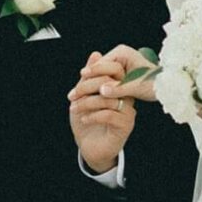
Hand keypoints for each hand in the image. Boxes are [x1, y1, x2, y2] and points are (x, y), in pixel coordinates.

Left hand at [68, 46, 149, 171]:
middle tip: (73, 95)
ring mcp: (128, 111)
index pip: (115, 70)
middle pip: (111, 83)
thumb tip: (95, 54)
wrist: (90, 147)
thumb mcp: (84, 96)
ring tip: (74, 108)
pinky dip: (92, 115)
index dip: (97, 70)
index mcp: (119, 87)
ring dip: (87, 103)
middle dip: (88, 86)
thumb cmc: (88, 120)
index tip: (80, 76)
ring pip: (108, 99)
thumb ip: (89, 77)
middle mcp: (127, 97)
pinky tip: (83, 118)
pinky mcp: (125, 125)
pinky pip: (109, 115)